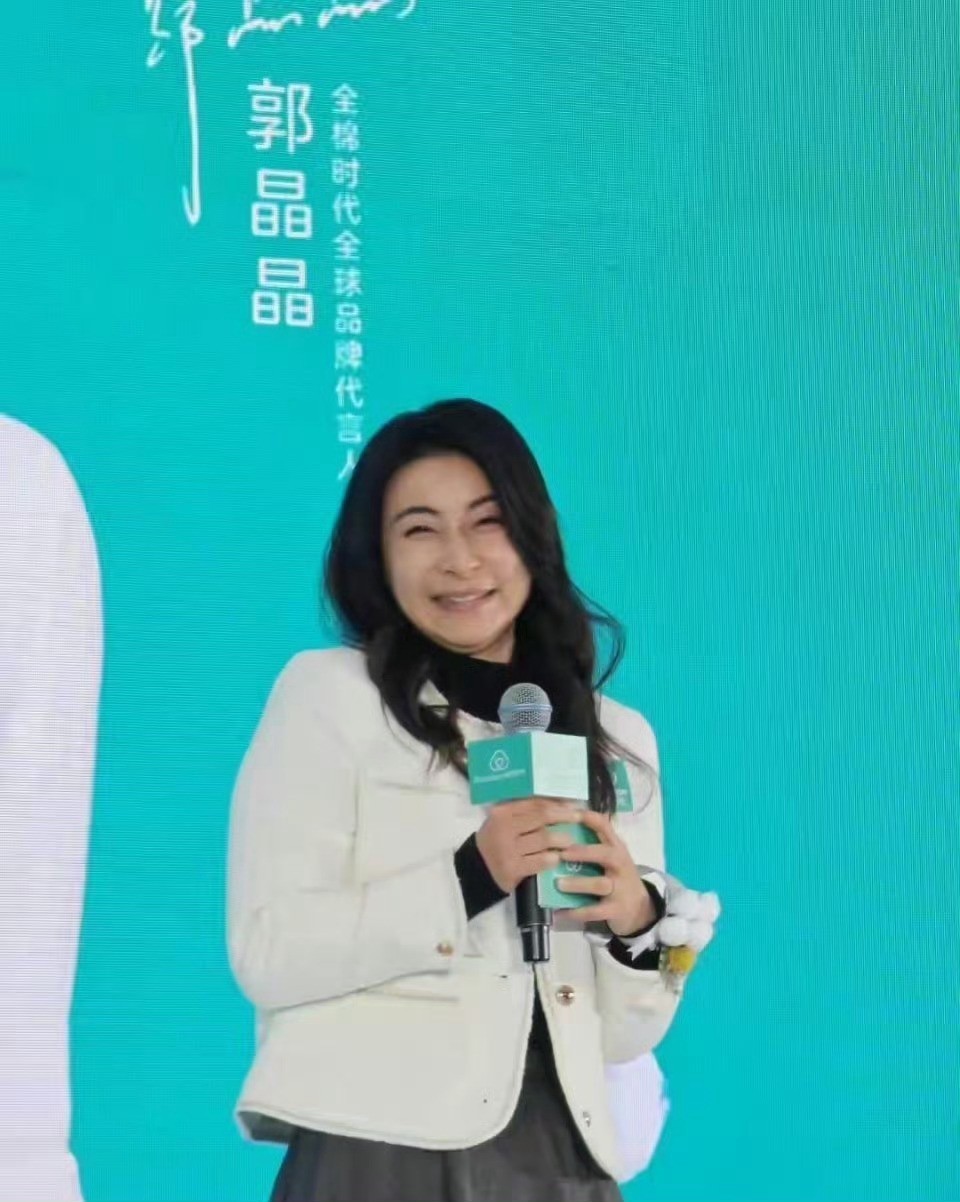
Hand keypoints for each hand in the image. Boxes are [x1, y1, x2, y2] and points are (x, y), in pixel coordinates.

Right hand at [475, 798, 583, 893]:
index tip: (573, 804)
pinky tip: (557, 858)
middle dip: (564, 816)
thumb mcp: (504, 820)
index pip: (535, 803)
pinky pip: (540, 861)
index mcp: (502, 812)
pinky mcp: (513, 869)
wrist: (477, 870)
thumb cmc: (496, 840)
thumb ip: (525, 811)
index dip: (557, 802)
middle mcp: (504, 828)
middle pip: (542, 817)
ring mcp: (508, 849)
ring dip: (562, 840)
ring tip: (569, 841)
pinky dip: (552, 858)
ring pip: (544, 839)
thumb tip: (559, 803)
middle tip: (578, 818)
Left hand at [555, 810, 656, 936]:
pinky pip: (594, 911)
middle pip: (605, 854)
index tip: (569, 814)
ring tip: (558, 884)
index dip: (589, 818)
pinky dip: (576, 912)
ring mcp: (620, 888)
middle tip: (562, 853)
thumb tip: (561, 824)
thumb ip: (592, 842)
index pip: (605, 827)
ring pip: (599, 884)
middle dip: (583, 853)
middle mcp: (620, 864)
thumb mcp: (611, 855)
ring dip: (578, 884)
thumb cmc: (618, 875)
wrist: (640, 908)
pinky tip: (558, 912)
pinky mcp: (616, 909)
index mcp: (616, 847)